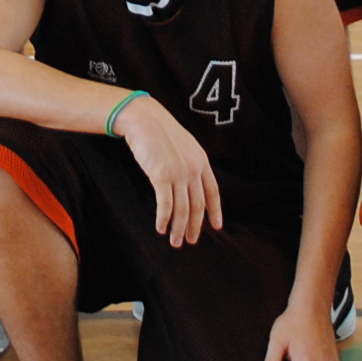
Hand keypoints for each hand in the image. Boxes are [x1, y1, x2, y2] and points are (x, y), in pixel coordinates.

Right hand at [117, 100, 222, 247]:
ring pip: (182, 209)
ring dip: (179, 228)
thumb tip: (190, 182)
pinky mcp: (161, 176)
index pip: (213, 192)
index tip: (216, 226)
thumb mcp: (184, 145)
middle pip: (198, 205)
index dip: (215, 211)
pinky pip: (165, 205)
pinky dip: (164, 219)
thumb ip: (190, 162)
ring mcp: (178, 173)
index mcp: (202, 161)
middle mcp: (193, 169)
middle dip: (195, 226)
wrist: (145, 119)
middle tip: (191, 241)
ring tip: (175, 241)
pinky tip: (161, 228)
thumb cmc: (160, 131)